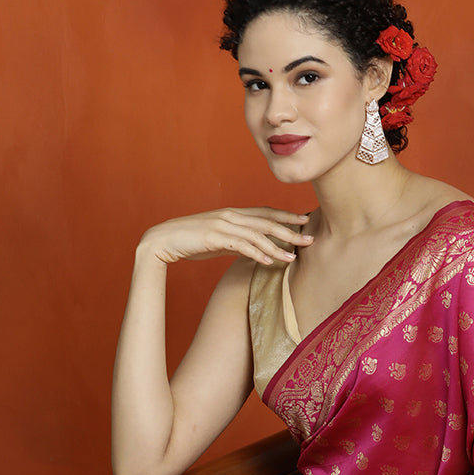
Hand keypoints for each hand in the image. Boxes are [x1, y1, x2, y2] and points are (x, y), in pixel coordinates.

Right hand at [137, 208, 312, 266]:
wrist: (163, 241)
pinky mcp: (214, 237)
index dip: (286, 217)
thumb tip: (254, 250)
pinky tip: (269, 261)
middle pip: (267, 222)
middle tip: (310, 238)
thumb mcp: (218, 240)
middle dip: (290, 230)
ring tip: (293, 256)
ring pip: (257, 234)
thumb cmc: (190, 242)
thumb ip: (236, 241)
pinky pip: (240, 245)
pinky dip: (256, 253)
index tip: (304, 221)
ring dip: (277, 246)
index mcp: (233, 214)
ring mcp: (222, 225)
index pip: (265, 213)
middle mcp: (231, 216)